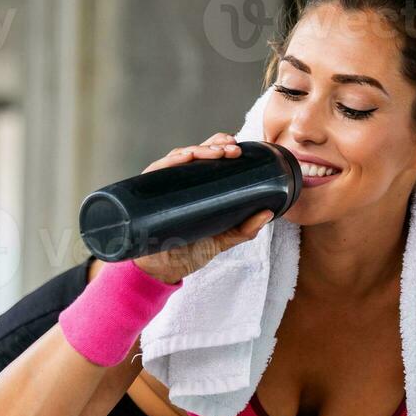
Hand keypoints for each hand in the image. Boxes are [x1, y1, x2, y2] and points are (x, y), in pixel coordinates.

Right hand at [131, 132, 273, 284]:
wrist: (162, 270)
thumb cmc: (189, 251)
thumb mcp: (221, 240)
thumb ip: (244, 230)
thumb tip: (268, 213)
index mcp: (196, 187)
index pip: (207, 159)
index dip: (220, 147)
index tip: (237, 147)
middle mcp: (179, 182)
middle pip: (195, 153)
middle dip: (215, 145)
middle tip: (233, 149)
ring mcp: (163, 185)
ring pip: (179, 157)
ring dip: (199, 150)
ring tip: (218, 153)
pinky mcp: (147, 191)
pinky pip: (158, 170)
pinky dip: (172, 160)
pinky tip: (186, 157)